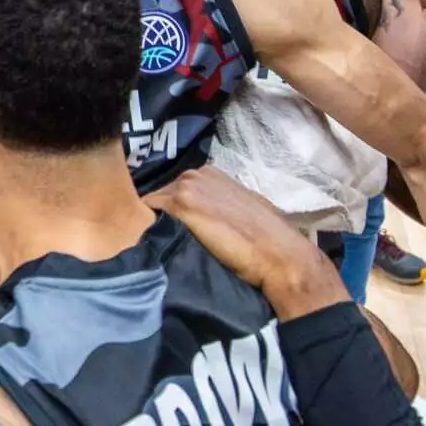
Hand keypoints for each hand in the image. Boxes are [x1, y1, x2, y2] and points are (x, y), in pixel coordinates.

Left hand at [141, 168, 345, 314]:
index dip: (170, 208)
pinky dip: (147, 229)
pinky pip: (147, 216)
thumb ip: (218, 202)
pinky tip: (153, 244)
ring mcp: (186, 188)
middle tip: (161, 237)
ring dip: (152, 222)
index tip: (170, 226)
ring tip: (156, 243)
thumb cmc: (265, 236)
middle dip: (160, 214)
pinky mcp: (180, 207)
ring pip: (151, 205)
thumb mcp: (240, 206)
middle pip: (160, 194)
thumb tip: (204, 215)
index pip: (174, 188)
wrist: (277, 252)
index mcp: (210, 172)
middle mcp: (195, 175)